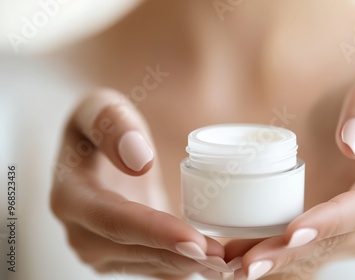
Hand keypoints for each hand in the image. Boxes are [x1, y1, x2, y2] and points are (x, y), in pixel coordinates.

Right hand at [50, 89, 231, 278]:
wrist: (106, 148)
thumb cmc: (105, 124)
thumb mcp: (101, 107)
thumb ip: (113, 125)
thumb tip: (138, 158)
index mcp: (71, 196)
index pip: (114, 220)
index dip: (155, 232)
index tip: (194, 240)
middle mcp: (83, 233)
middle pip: (137, 252)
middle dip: (181, 256)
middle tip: (225, 258)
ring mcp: (105, 251)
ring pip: (152, 265)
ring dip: (191, 266)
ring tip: (230, 262)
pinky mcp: (127, 257)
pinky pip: (160, 268)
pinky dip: (192, 267)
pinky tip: (221, 264)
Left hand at [224, 69, 354, 279]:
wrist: (354, 117)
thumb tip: (353, 143)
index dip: (329, 222)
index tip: (292, 231)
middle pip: (336, 242)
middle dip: (291, 254)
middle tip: (247, 262)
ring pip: (318, 255)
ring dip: (278, 262)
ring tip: (233, 264)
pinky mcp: (336, 236)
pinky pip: (308, 255)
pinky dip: (276, 259)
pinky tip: (241, 260)